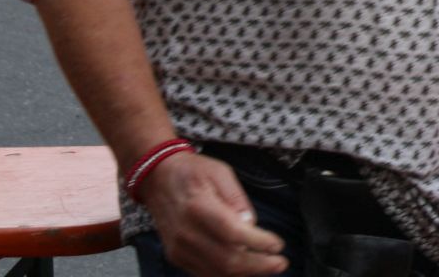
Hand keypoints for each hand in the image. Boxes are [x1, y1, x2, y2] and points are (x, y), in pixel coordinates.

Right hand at [141, 151, 286, 276]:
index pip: (232, 233)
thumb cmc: (192, 172)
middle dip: (258, 265)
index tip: (278, 244)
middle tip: (281, 263)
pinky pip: (204, 273)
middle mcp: (186, 233)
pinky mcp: (176, 256)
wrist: (157, 179)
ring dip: (246, 273)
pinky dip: (228, 275)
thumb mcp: (221, 173)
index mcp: (198, 208)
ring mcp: (179, 249)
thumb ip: (237, 199)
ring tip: (269, 267)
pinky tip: (247, 270)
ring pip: (217, 271)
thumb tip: (250, 223)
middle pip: (226, 259)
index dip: (257, 242)